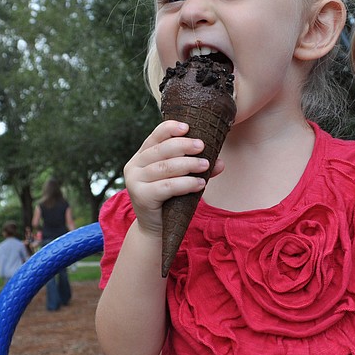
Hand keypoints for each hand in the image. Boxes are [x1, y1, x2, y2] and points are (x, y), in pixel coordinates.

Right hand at [123, 120, 220, 235]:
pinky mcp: (141, 196)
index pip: (154, 136)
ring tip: (205, 165)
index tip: (188, 127)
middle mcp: (134, 166)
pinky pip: (166, 187)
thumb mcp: (182, 179)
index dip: (170, 128)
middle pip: (160, 150)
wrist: (156, 228)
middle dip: (183, 146)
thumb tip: (221, 162)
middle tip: (202, 146)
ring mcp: (134, 181)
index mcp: (141, 156)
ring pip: (164, 168)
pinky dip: (185, 183)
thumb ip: (197, 168)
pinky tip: (200, 183)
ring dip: (188, 165)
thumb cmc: (170, 199)